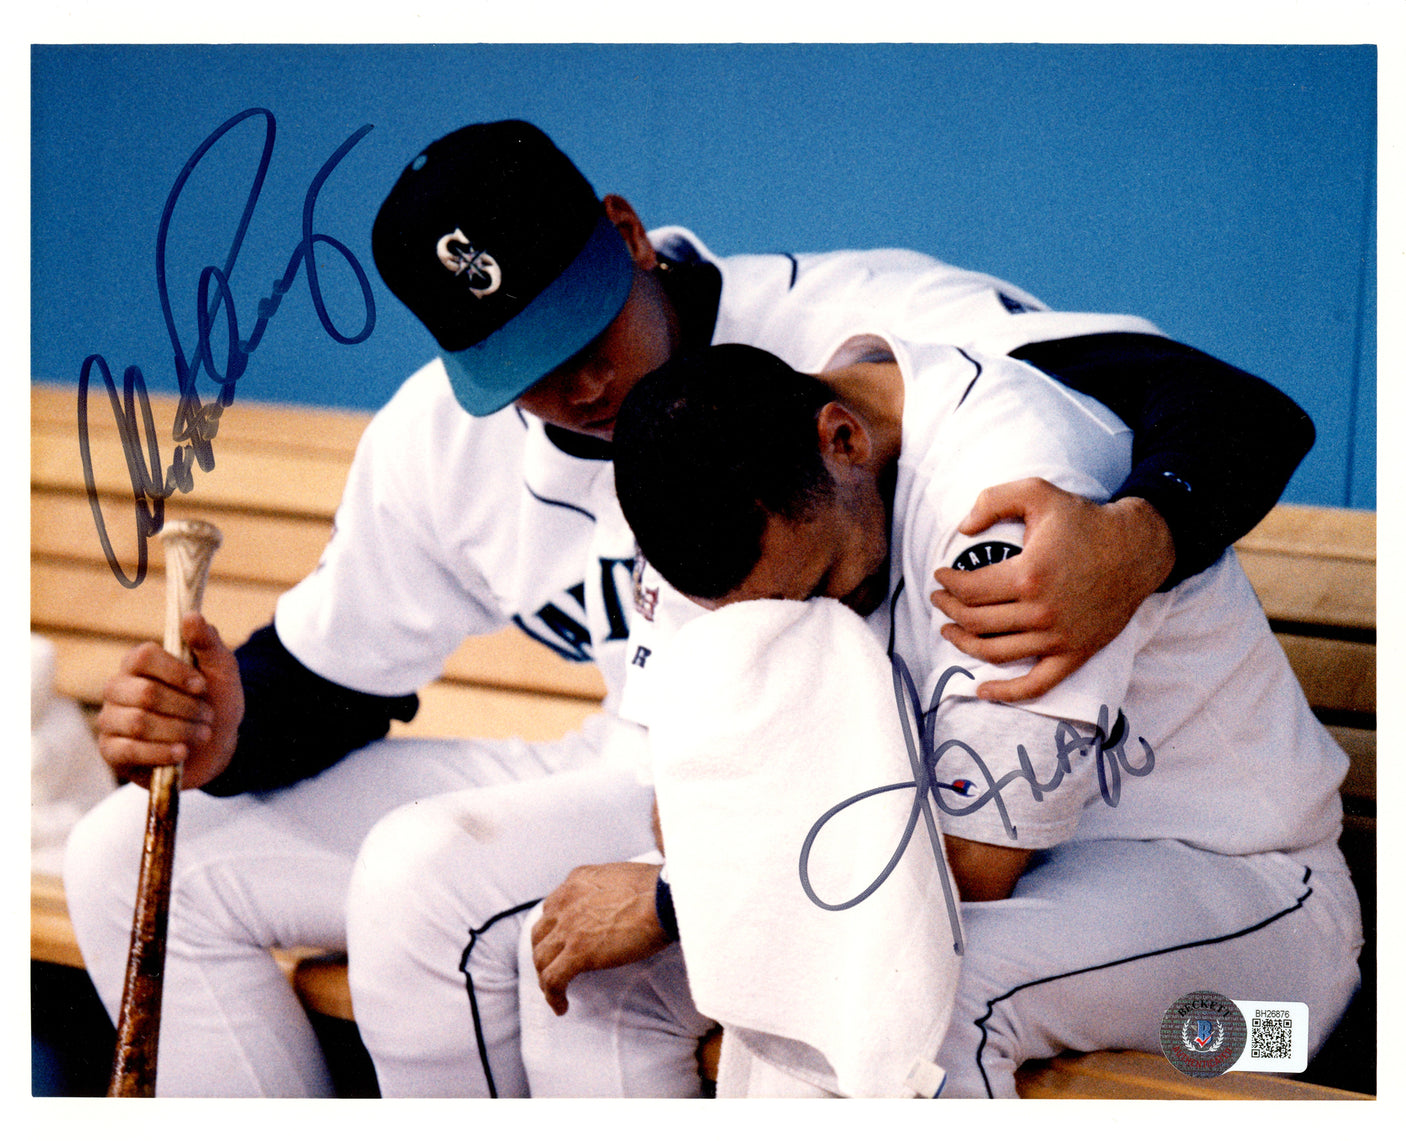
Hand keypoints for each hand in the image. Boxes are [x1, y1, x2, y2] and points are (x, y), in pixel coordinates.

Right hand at [95, 612, 243, 789]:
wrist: (218, 745)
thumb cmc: (215, 701)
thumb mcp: (221, 670)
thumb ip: (207, 642)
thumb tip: (191, 616)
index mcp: (139, 663)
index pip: (143, 656)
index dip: (176, 672)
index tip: (202, 687)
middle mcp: (118, 688)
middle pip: (145, 693)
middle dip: (186, 708)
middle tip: (208, 716)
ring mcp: (110, 719)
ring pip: (138, 723)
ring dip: (180, 730)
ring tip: (202, 734)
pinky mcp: (111, 750)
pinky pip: (128, 751)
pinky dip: (161, 753)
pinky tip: (181, 753)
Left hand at [531, 862, 669, 1015]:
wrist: (665, 899)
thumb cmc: (657, 888)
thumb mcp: (619, 875)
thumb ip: (604, 889)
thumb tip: (610, 906)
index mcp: (576, 881)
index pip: (553, 907)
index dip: (555, 928)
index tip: (562, 942)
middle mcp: (566, 901)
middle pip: (540, 933)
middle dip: (544, 952)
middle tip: (555, 967)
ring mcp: (569, 928)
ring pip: (541, 958)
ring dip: (545, 978)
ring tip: (556, 992)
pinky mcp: (577, 952)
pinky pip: (553, 980)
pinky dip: (553, 996)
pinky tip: (562, 1006)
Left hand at [931, 478, 1174, 701]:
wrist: (1137, 549)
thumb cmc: (1085, 520)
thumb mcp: (1038, 492)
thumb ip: (993, 500)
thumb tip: (962, 528)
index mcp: (1029, 575)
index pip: (969, 590)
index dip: (947, 584)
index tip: (940, 576)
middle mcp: (1042, 612)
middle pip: (976, 622)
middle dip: (948, 611)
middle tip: (939, 600)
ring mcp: (1059, 638)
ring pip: (995, 653)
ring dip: (963, 644)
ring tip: (949, 630)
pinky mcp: (1075, 654)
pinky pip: (1036, 685)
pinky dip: (1006, 693)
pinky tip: (982, 690)